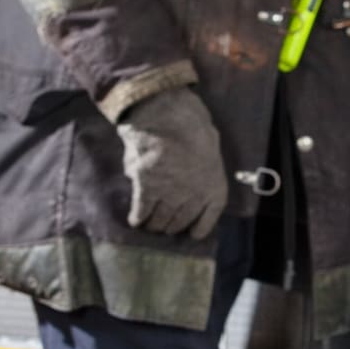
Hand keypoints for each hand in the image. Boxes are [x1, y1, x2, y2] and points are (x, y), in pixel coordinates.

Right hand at [114, 85, 229, 239]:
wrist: (168, 115)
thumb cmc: (192, 124)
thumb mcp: (210, 145)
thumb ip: (202, 166)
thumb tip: (192, 172)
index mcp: (214, 184)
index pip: (209, 217)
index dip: (200, 227)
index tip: (193, 233)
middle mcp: (194, 195)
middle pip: (180, 222)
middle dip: (172, 226)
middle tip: (165, 225)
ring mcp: (170, 195)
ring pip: (160, 221)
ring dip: (154, 224)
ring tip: (150, 224)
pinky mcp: (146, 191)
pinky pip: (141, 213)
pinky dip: (137, 218)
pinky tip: (135, 219)